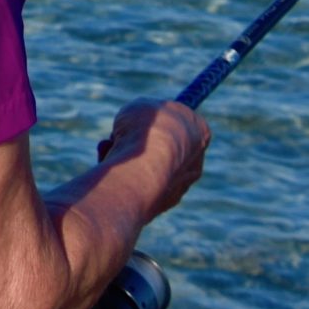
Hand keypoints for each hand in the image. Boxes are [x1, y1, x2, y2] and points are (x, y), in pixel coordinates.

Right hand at [95, 99, 210, 219]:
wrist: (143, 169)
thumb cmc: (147, 129)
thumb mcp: (143, 105)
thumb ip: (145, 112)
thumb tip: (141, 120)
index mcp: (200, 133)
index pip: (181, 121)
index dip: (158, 117)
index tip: (140, 115)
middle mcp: (195, 161)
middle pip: (162, 146)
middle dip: (138, 140)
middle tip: (117, 133)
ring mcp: (179, 185)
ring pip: (147, 165)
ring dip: (125, 155)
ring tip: (108, 147)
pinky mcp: (160, 203)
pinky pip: (138, 184)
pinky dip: (124, 174)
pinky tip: (110, 166)